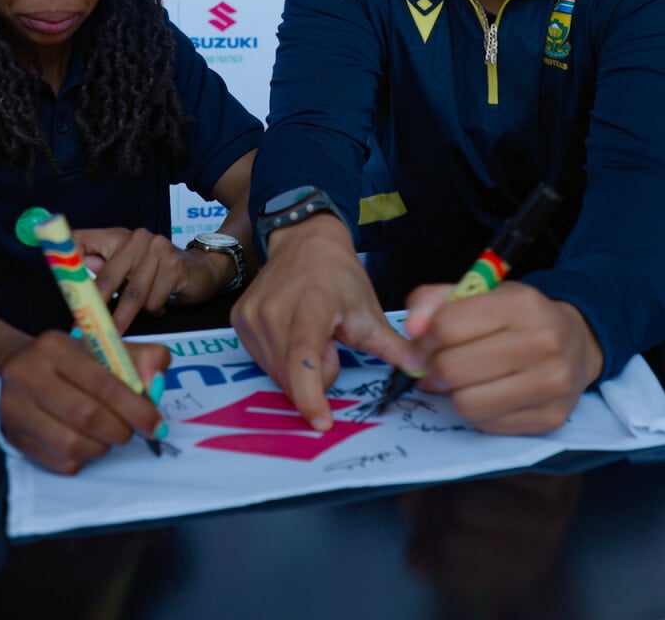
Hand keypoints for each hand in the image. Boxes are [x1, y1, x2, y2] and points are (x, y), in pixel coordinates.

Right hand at [0, 331, 170, 473]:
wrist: (17, 368)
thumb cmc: (70, 360)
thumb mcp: (103, 347)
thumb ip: (139, 358)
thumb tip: (156, 382)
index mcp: (55, 347)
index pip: (102, 382)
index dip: (135, 408)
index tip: (156, 424)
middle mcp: (28, 375)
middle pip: (86, 415)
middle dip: (120, 430)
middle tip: (133, 432)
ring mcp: (14, 409)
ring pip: (71, 444)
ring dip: (102, 447)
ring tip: (109, 437)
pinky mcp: (13, 438)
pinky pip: (58, 462)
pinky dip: (83, 459)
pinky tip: (88, 445)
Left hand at [73, 227, 234, 332]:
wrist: (203, 269)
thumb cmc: (158, 271)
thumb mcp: (129, 266)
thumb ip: (103, 268)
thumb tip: (76, 277)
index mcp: (118, 236)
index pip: (83, 241)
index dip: (67, 261)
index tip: (56, 285)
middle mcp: (137, 238)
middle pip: (108, 277)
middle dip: (96, 309)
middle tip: (85, 332)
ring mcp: (158, 249)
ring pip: (133, 294)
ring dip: (125, 318)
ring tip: (119, 332)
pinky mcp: (175, 266)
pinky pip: (155, 300)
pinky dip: (154, 311)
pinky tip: (159, 306)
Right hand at [231, 215, 423, 430]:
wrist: (303, 241)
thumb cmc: (339, 276)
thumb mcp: (368, 310)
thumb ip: (393, 347)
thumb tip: (425, 370)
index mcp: (310, 307)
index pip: (303, 360)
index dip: (310, 396)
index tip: (322, 422)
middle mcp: (273, 311)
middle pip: (293, 376)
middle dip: (317, 375)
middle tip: (330, 343)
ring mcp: (251, 315)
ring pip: (276, 374)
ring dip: (298, 369)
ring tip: (311, 334)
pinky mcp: (238, 320)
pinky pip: (261, 361)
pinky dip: (281, 359)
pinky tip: (292, 333)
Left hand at [404, 281, 602, 434]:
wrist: (576, 343)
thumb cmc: (517, 317)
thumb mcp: (480, 293)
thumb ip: (435, 301)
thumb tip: (410, 328)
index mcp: (522, 304)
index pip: (447, 326)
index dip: (424, 337)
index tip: (426, 341)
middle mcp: (543, 343)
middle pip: (452, 368)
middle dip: (434, 368)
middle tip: (438, 363)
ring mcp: (552, 385)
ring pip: (466, 403)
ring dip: (453, 394)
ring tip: (461, 380)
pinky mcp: (551, 419)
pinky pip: (487, 425)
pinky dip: (477, 411)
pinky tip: (486, 393)